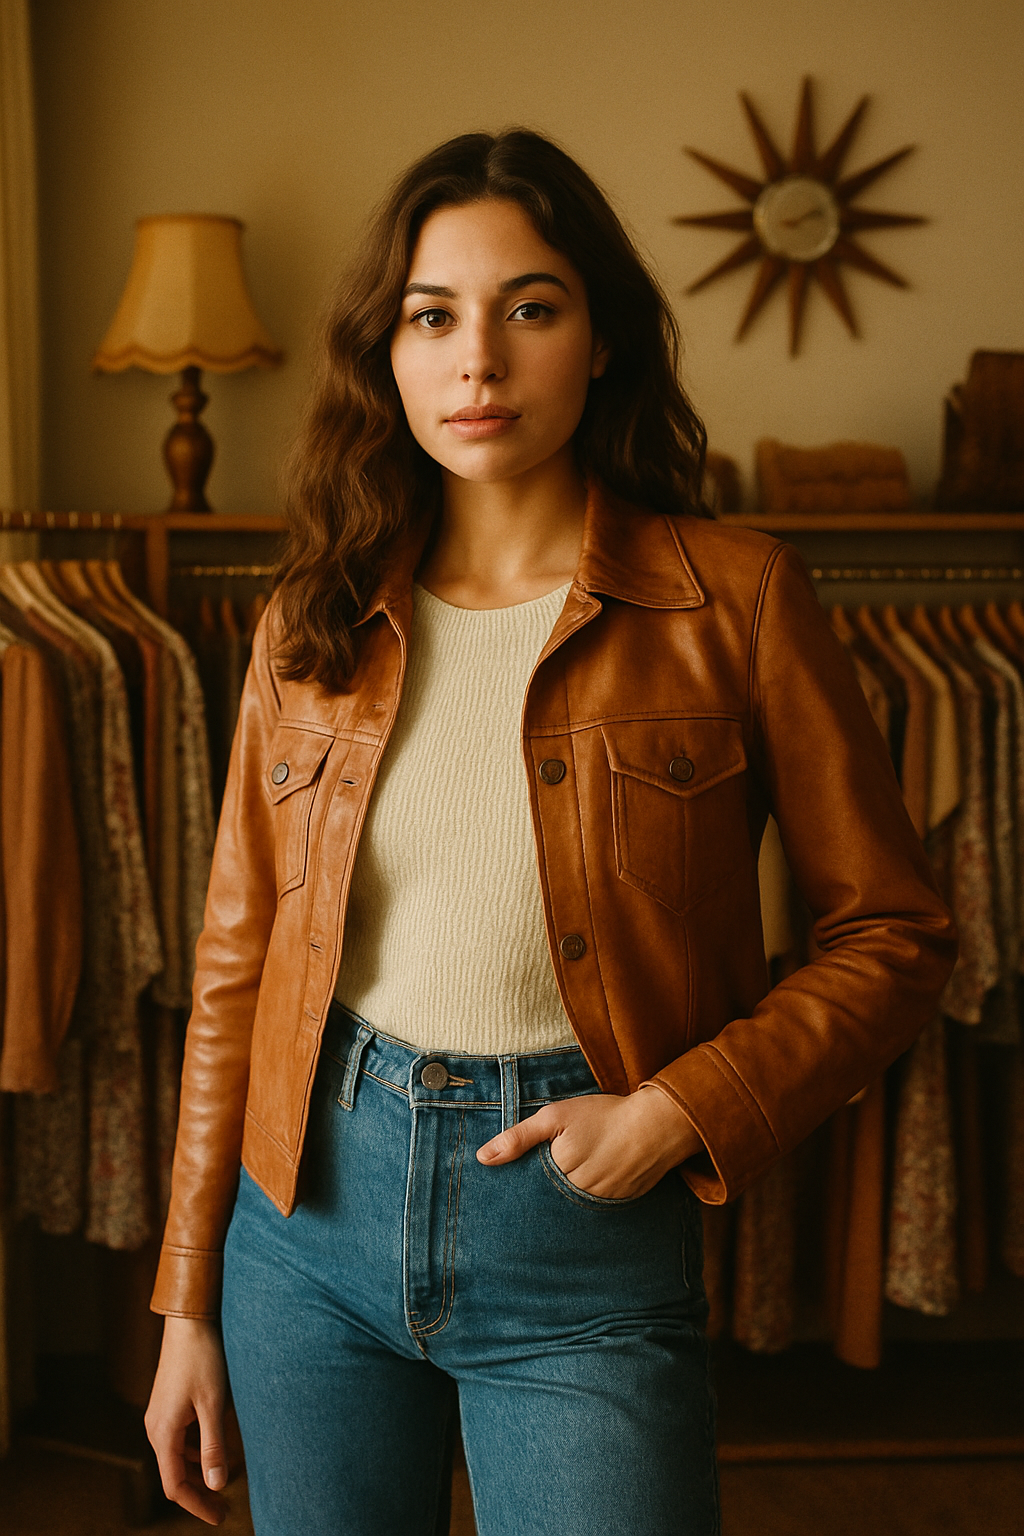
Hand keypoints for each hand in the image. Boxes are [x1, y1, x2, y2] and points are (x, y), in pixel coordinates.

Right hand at [145, 1315, 239, 1525]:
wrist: (188, 1321)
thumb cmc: (203, 1358)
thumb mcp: (214, 1404)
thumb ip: (214, 1446)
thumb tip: (216, 1485)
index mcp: (163, 1432)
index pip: (174, 1486)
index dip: (196, 1505)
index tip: (220, 1516)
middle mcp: (155, 1427)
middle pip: (173, 1474)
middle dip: (199, 1491)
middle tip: (224, 1504)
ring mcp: (159, 1415)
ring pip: (176, 1456)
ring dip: (198, 1470)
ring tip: (226, 1475)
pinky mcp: (167, 1404)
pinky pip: (178, 1438)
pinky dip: (196, 1449)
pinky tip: (215, 1445)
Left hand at [476, 1085, 704, 1198]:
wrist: (657, 1125)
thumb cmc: (604, 1116)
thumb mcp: (556, 1117)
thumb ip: (519, 1137)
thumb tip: (482, 1158)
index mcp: (558, 1175)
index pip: (527, 1191)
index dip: (519, 1187)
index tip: (508, 1189)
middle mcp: (577, 1198)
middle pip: (548, 1203)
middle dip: (540, 1198)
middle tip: (537, 1189)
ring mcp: (599, 1205)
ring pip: (570, 1209)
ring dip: (563, 1202)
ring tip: (565, 1184)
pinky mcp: (618, 1206)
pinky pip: (594, 1209)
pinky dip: (587, 1202)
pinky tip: (587, 1188)